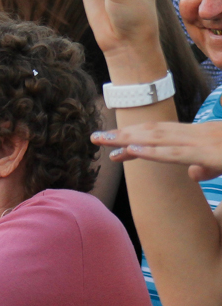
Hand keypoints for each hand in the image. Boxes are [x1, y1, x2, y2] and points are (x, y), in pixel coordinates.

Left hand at [92, 122, 221, 180]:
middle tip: (96, 137)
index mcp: (202, 135)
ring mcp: (204, 142)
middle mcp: (199, 134)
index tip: (114, 146)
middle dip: (123, 134)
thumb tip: (192, 173)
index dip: (135, 137)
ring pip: (159, 138)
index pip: (162, 135)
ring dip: (127, 138)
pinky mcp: (212, 155)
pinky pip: (177, 154)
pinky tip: (131, 150)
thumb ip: (208, 168)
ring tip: (103, 139)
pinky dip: (153, 151)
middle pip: (154, 132)